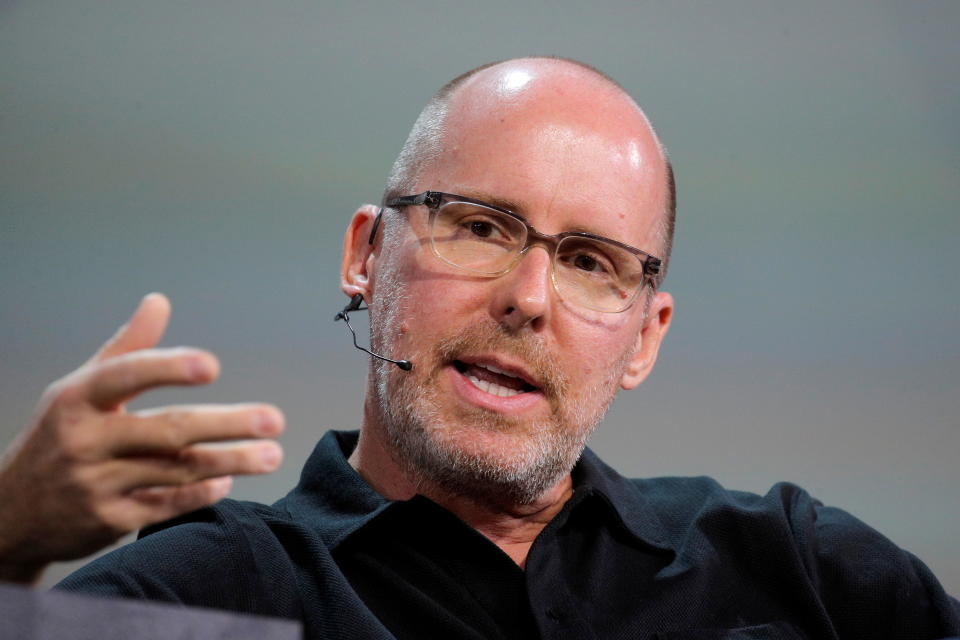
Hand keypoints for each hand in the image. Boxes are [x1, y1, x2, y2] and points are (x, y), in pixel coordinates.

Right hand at [0, 293, 284, 583]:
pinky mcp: (108, 521)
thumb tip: (159, 300)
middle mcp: (85, 440)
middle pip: (168, 430)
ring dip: (231, 462)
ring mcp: (96, 484)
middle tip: (274, 419)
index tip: (211, 366)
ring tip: (272, 454)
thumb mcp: (80, 390)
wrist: (12, 512)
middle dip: (226, 424)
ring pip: (177, 471)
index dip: (167, 368)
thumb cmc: (62, 435)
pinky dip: (202, 493)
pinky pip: (167, 505)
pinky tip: (227, 481)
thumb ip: (127, 349)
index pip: (125, 375)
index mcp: (78, 399)